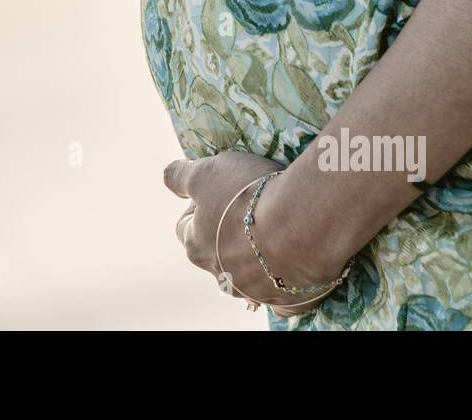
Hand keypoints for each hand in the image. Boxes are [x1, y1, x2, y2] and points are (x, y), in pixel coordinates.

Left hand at [163, 151, 342, 316]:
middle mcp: (221, 274)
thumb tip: (168, 177)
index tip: (218, 192)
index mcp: (197, 246)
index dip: (199, 207)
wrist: (302, 226)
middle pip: (216, 253)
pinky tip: (295, 255)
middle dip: (227, 232)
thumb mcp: (206, 173)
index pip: (185, 227)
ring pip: (248, 273)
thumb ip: (181, 176)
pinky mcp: (287, 298)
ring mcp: (255, 290)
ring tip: (277, 228)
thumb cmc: (248, 196)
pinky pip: (281, 289)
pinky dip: (285, 274)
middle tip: (250, 208)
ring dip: (256, 254)